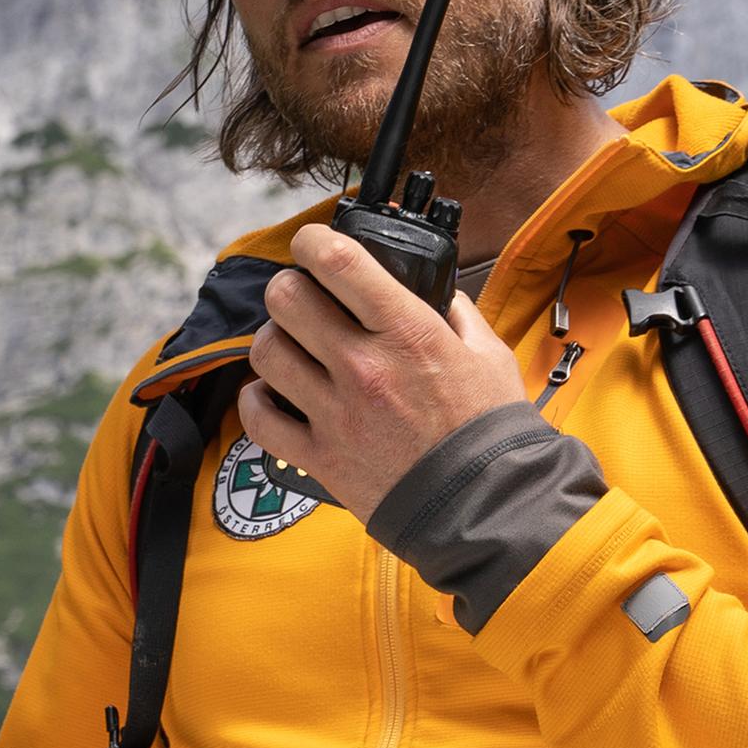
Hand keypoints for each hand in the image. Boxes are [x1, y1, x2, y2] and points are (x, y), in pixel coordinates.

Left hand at [238, 222, 528, 512]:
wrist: (485, 507)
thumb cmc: (489, 432)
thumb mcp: (489, 354)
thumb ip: (458, 313)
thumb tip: (437, 289)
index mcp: (406, 332)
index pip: (338, 261)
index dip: (312, 241)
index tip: (312, 244)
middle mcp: (363, 366)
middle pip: (285, 298)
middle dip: (289, 288)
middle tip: (303, 299)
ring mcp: (336, 413)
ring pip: (266, 351)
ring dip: (274, 342)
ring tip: (292, 347)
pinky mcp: (319, 456)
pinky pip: (259, 418)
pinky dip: (258, 402)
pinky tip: (275, 395)